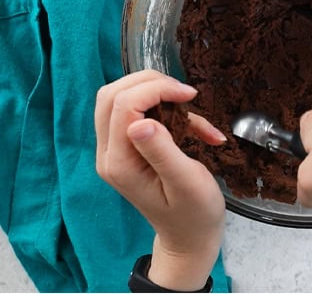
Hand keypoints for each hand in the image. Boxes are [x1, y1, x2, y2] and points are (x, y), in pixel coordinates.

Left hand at [94, 70, 226, 290]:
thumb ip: (163, 151)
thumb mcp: (186, 183)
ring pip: (119, 99)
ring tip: (190, 108)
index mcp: (120, 163)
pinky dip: (164, 109)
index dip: (155, 89)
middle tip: (186, 94)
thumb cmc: (194, 213)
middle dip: (149, 83)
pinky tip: (195, 126)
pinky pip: (135, 112)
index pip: (123, 105)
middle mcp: (109, 153)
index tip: (189, 96)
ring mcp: (115, 151)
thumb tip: (142, 121)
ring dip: (155, 93)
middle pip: (112, 95)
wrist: (190, 236)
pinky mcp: (127, 148)